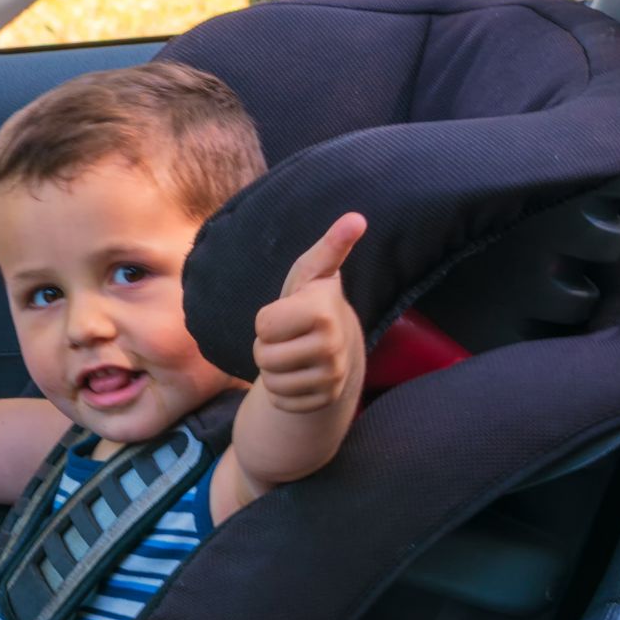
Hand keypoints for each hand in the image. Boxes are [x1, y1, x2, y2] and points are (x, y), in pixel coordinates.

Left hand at [251, 212, 366, 413]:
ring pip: (270, 381)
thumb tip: (357, 218)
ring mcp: (332, 378)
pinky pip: (280, 400)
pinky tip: (296, 375)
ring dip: (271, 368)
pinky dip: (280, 390)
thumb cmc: (312, 301)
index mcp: (324, 312)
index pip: (263, 325)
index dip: (266, 318)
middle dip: (266, 345)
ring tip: (290, 353)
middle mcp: (333, 347)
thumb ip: (331, 246)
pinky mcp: (324, 400)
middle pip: (264, 356)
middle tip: (286, 336)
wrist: (335, 345)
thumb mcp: (313, 272)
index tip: (286, 313)